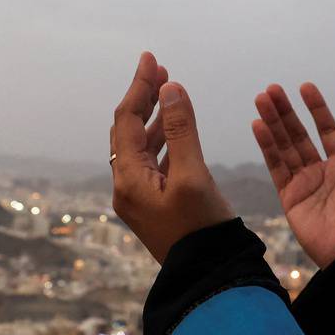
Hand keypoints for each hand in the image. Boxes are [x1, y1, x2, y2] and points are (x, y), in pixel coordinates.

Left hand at [109, 50, 234, 263]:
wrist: (208, 275)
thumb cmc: (201, 229)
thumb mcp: (193, 175)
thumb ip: (181, 129)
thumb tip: (171, 88)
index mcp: (128, 178)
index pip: (126, 120)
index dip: (138, 86)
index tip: (151, 59)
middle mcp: (126, 187)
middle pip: (126, 130)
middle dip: (142, 98)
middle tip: (159, 70)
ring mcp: (138, 197)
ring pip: (138, 146)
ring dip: (152, 117)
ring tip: (168, 92)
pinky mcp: (153, 205)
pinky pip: (150, 162)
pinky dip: (160, 139)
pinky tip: (174, 129)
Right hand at [250, 82, 334, 267]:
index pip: (326, 130)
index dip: (317, 109)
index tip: (305, 87)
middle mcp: (321, 172)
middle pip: (299, 136)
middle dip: (286, 112)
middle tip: (272, 90)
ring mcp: (303, 184)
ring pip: (284, 147)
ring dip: (273, 124)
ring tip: (261, 100)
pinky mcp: (289, 198)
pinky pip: (276, 167)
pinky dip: (267, 147)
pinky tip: (259, 126)